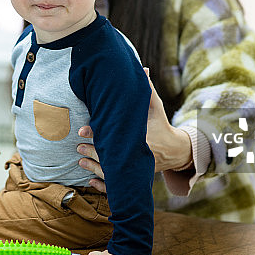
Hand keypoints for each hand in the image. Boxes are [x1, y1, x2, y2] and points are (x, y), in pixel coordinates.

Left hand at [76, 67, 191, 190]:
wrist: (176, 150)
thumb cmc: (161, 124)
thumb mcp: (155, 106)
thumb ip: (147, 88)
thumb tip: (142, 67)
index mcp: (141, 137)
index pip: (116, 134)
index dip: (97, 133)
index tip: (83, 130)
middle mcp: (138, 154)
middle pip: (111, 154)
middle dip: (93, 151)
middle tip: (79, 146)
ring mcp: (137, 169)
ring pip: (112, 172)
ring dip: (94, 168)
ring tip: (81, 162)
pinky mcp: (135, 178)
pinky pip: (117, 186)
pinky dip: (104, 186)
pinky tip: (91, 182)